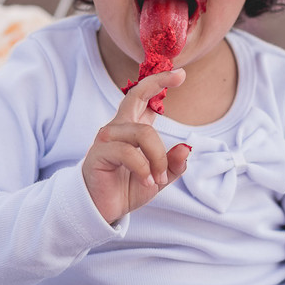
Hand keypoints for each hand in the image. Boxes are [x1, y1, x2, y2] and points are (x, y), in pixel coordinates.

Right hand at [82, 68, 190, 223]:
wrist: (103, 210)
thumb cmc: (127, 189)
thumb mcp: (158, 178)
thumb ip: (172, 165)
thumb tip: (186, 148)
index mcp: (132, 129)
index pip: (143, 98)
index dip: (159, 82)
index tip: (180, 74)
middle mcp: (119, 127)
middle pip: (136, 96)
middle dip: (157, 82)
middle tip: (180, 77)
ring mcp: (107, 138)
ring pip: (143, 133)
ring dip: (158, 158)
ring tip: (158, 179)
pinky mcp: (99, 153)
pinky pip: (129, 152)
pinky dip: (144, 168)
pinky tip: (147, 182)